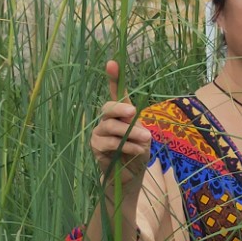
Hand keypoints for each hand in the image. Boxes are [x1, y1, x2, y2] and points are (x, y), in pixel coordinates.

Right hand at [90, 61, 151, 184]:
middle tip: (133, 113)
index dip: (114, 78)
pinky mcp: (96, 148)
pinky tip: (136, 150)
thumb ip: (135, 124)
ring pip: (110, 127)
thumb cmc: (137, 152)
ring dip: (130, 133)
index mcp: (120, 114)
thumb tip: (130, 115)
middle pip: (108, 108)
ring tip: (145, 139)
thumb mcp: (142, 135)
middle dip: (120, 109)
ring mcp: (99, 133)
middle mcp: (106, 120)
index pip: (116, 93)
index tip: (113, 63)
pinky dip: (126, 145)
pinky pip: (110, 143)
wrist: (131, 177)